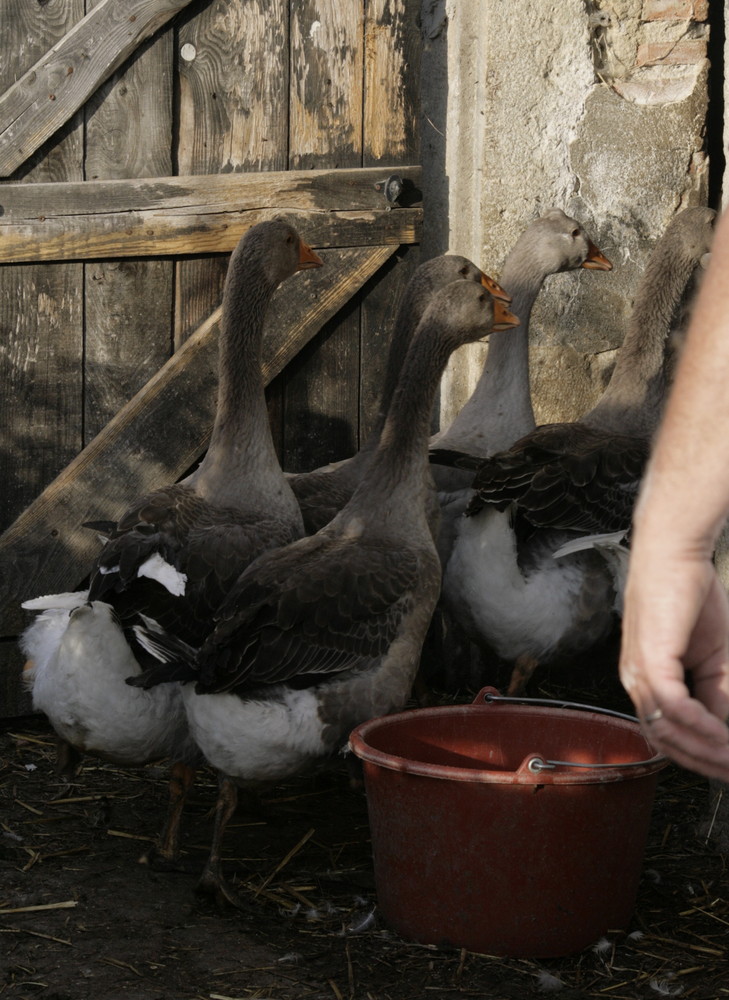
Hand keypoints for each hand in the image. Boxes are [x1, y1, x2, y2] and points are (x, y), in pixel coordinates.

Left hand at [619, 550, 728, 780]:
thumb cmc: (691, 596)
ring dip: (706, 749)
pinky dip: (699, 724)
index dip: (702, 756)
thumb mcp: (712, 656)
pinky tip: (722, 733)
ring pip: (668, 729)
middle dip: (706, 762)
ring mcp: (639, 672)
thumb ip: (716, 693)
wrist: (676, 554)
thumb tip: (723, 728)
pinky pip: (674, 705)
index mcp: (646, 681)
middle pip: (666, 741)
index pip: (669, 734)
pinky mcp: (650, 659)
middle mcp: (636, 681)